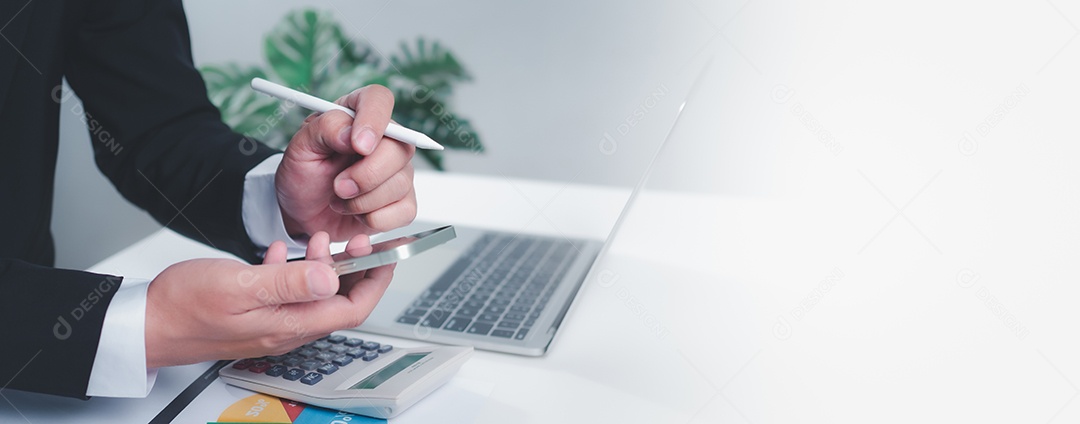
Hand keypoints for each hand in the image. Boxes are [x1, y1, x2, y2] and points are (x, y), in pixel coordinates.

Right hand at [144, 234, 393, 367]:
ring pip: (314, 295)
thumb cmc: (183, 307)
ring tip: (319, 239)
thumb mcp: (241, 285)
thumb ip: (289, 282)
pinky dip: (293, 270)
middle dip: (355, 271)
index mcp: (289, 325)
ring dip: (323, 267)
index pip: (352, 309)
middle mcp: (286, 329)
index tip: (386, 256)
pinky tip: (281, 251)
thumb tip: (332, 278)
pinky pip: (287, 293)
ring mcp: (270, 324)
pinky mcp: (255, 315)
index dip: (375, 282)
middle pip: (338, 303)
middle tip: (358, 242)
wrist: (144, 324)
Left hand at [275, 85, 416, 240]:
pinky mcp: (402, 202)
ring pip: (400, 183)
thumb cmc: (303, 175)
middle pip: (400, 148)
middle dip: (366, 174)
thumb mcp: (300, 148)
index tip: (358, 145)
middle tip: (338, 186)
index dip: (374, 119)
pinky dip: (373, 218)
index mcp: (358, 115)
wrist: (301, 212)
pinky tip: (356, 212)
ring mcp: (398, 172)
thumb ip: (325, 130)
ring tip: (339, 198)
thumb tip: (352, 132)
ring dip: (363, 200)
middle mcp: (385, 140)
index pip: (380, 100)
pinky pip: (403, 211)